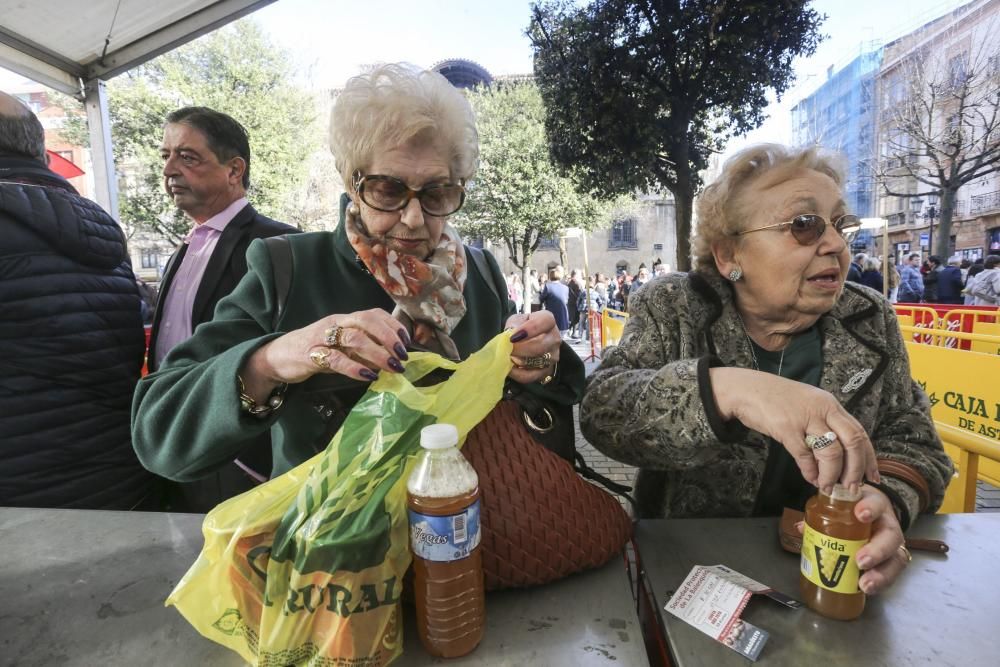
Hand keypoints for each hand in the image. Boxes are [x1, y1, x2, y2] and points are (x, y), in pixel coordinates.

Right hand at [241, 309, 408, 398]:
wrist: (278, 356)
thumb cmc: (316, 350)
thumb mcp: (342, 347)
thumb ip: (365, 350)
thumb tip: (392, 359)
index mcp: (345, 319)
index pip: (373, 313)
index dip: (393, 325)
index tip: (407, 342)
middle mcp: (336, 323)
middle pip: (366, 320)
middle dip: (388, 336)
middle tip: (402, 355)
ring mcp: (323, 337)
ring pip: (353, 337)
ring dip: (377, 352)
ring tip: (392, 366)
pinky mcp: (311, 354)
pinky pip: (335, 359)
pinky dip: (355, 367)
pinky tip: (369, 376)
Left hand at [506, 310, 560, 384]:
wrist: (528, 341)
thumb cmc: (522, 327)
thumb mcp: (516, 320)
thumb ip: (514, 325)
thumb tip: (510, 336)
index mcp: (548, 321)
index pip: (545, 322)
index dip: (530, 329)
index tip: (513, 336)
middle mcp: (554, 338)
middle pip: (541, 345)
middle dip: (520, 348)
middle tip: (506, 349)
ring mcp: (553, 356)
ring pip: (537, 361)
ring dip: (519, 360)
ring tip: (507, 357)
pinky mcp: (547, 371)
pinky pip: (532, 375)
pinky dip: (518, 373)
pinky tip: (510, 368)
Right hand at [710, 367, 878, 491]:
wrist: (745, 389)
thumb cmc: (775, 398)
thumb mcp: (807, 404)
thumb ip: (823, 422)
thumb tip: (838, 453)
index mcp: (830, 405)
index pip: (859, 432)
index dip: (869, 458)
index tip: (873, 476)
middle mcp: (822, 409)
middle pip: (852, 442)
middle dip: (855, 469)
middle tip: (851, 487)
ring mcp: (804, 418)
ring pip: (831, 452)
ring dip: (832, 474)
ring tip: (826, 485)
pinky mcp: (786, 428)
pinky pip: (804, 455)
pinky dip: (809, 471)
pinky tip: (809, 477)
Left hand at [795, 485, 907, 594]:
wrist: (872, 512)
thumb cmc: (854, 508)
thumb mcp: (842, 505)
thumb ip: (822, 514)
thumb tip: (801, 527)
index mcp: (875, 506)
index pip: (876, 503)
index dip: (870, 508)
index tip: (860, 514)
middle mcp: (887, 525)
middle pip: (891, 537)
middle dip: (877, 551)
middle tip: (860, 561)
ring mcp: (892, 545)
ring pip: (895, 559)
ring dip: (881, 574)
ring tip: (864, 584)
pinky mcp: (892, 562)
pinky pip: (891, 574)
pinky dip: (880, 583)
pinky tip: (867, 589)